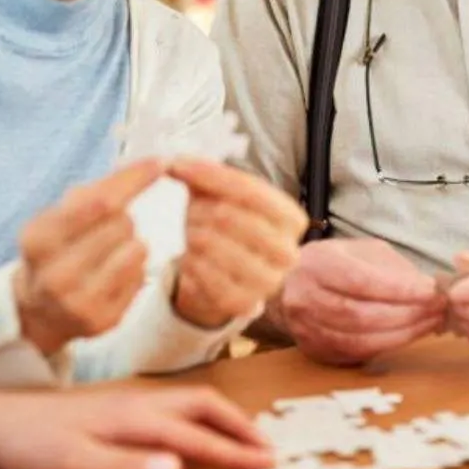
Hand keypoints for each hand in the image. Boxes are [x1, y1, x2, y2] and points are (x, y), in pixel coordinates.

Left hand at [0, 386, 273, 468]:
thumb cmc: (29, 447)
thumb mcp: (74, 465)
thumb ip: (127, 467)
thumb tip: (177, 467)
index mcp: (134, 417)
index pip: (198, 434)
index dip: (234, 450)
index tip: (268, 463)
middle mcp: (136, 402)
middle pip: (203, 405)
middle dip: (239, 424)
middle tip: (269, 447)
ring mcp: (125, 400)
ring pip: (188, 401)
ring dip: (221, 417)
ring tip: (242, 436)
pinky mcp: (112, 406)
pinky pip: (171, 405)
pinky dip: (197, 416)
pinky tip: (190, 430)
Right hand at [14, 159, 164, 356]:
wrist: (39, 309)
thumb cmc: (57, 248)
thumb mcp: (59, 215)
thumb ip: (96, 191)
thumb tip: (147, 166)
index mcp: (38, 239)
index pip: (101, 202)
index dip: (134, 180)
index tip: (159, 163)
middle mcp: (55, 275)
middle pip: (121, 224)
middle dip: (123, 217)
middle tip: (106, 228)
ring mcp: (79, 302)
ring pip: (137, 250)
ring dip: (132, 242)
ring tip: (110, 250)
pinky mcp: (103, 321)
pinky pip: (141, 277)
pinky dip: (135, 268)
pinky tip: (114, 273)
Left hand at [169, 158, 308, 328]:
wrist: (225, 274)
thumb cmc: (227, 227)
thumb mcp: (221, 195)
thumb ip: (204, 175)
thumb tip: (177, 163)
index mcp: (292, 219)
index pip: (250, 190)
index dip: (211, 176)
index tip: (179, 166)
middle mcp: (288, 252)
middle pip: (230, 216)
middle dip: (201, 210)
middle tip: (191, 212)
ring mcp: (269, 282)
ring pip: (216, 246)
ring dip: (194, 235)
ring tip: (192, 233)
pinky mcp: (245, 304)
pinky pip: (206, 277)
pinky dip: (192, 263)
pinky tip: (191, 257)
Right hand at [271, 238, 446, 365]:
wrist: (288, 287)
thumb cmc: (332, 265)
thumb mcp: (360, 251)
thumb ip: (391, 267)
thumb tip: (427, 288)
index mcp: (316, 264)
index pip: (361, 280)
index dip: (399, 289)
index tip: (431, 291)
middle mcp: (305, 297)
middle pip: (361, 314)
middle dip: (406, 314)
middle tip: (438, 310)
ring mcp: (307, 328)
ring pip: (360, 340)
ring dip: (402, 334)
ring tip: (430, 323)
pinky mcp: (315, 350)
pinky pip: (356, 353)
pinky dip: (388, 346)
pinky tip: (409, 335)